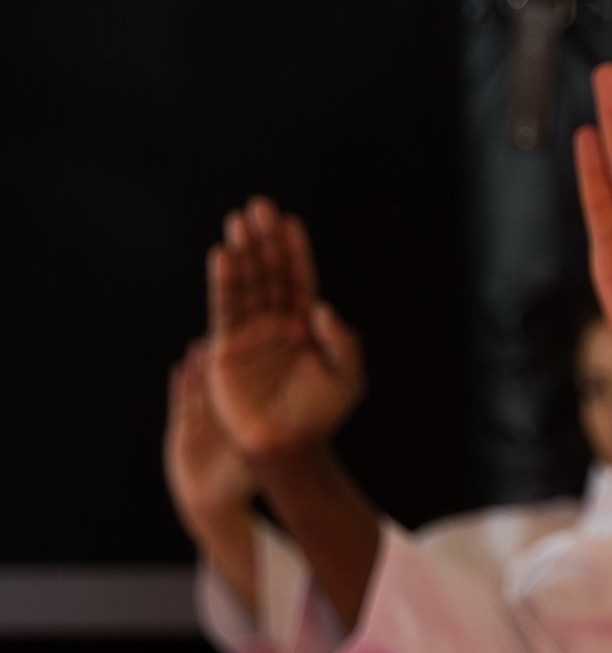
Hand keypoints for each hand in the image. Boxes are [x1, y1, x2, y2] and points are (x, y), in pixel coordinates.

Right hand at [163, 340, 252, 540]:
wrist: (214, 505)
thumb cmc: (241, 484)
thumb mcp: (258, 457)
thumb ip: (270, 439)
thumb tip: (290, 424)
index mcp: (245, 418)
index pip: (251, 386)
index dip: (254, 366)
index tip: (259, 348)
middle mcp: (225, 416)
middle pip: (224, 381)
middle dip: (224, 359)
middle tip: (228, 337)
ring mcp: (203, 420)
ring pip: (202, 387)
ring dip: (201, 367)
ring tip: (202, 346)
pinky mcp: (184, 427)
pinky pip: (182, 402)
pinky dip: (181, 385)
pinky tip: (179, 369)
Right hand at [205, 198, 365, 457]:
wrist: (290, 446)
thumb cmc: (321, 416)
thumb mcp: (347, 380)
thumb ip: (342, 343)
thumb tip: (322, 307)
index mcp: (306, 327)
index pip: (299, 281)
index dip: (294, 253)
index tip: (290, 223)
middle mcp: (276, 324)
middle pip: (270, 274)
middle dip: (265, 241)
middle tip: (259, 206)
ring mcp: (250, 334)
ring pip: (247, 285)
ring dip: (243, 253)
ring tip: (238, 221)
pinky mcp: (227, 348)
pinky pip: (225, 308)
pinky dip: (225, 282)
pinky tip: (223, 256)